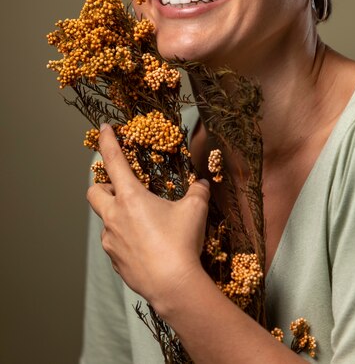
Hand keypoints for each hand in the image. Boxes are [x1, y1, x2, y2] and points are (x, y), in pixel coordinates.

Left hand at [87, 123, 209, 312]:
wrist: (174, 285)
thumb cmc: (181, 242)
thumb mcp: (195, 210)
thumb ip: (197, 192)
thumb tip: (201, 184)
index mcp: (130, 198)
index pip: (113, 160)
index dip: (107, 141)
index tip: (103, 128)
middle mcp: (114, 217)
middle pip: (94, 192)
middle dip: (102, 185)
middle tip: (122, 188)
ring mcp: (111, 241)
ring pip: (106, 220)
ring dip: (118, 216)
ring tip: (145, 223)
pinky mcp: (115, 261)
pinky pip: (115, 243)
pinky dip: (126, 238)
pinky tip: (146, 246)